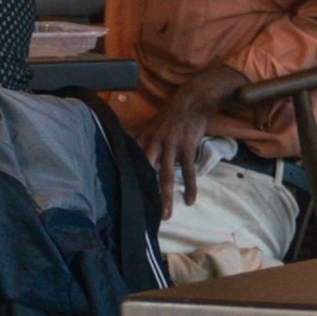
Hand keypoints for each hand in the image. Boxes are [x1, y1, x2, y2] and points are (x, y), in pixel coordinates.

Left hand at [140, 71, 240, 202]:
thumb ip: (141, 142)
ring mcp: (170, 145)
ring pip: (166, 176)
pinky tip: (190, 200)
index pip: (132, 163)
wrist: (191, 101)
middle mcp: (153, 143)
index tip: (125, 198)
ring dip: (166, 196)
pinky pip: (188, 171)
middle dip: (144, 193)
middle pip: (146, 173)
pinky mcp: (187, 147)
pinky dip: (190, 186)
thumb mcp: (150, 127)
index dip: (129, 180)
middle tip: (143, 213)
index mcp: (143, 139)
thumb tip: (130, 156)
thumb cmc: (170, 117)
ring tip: (165, 214)